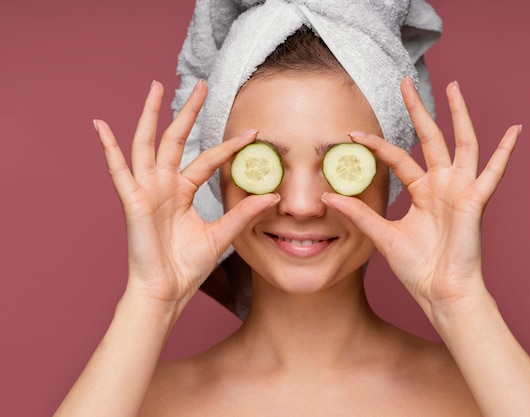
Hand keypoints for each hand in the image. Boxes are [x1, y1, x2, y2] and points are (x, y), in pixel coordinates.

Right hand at [94, 80, 278, 304]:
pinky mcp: (132, 200)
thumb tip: (272, 197)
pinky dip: (108, 147)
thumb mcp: (222, 235)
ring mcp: (147, 189)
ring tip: (156, 87)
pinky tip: (100, 125)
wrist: (167, 290)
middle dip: (188, 111)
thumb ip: (243, 214)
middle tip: (201, 85)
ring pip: (147, 143)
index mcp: (183, 191)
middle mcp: (164, 185)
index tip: (253, 132)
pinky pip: (118, 170)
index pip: (208, 159)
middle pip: (176, 138)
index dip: (229, 146)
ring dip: (150, 115)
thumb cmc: (188, 266)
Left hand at [322, 79, 519, 315]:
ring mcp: (461, 190)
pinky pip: (493, 172)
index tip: (353, 134)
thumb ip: (359, 214)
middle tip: (405, 83)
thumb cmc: (418, 267)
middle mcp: (442, 185)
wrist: (440, 291)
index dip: (376, 145)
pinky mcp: (476, 200)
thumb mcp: (382, 236)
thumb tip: (329, 196)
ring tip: (454, 87)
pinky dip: (505, 152)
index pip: (398, 158)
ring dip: (458, 115)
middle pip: (430, 138)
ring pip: (462, 143)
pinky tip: (514, 131)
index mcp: (422, 192)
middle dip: (418, 110)